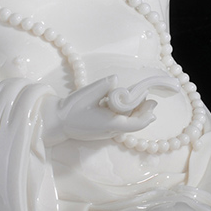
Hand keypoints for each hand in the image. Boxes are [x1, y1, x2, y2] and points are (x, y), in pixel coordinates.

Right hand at [41, 76, 157, 144]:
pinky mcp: (102, 129)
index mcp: (108, 123)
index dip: (145, 116)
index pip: (133, 124)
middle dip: (144, 114)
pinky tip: (130, 107)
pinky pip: (120, 123)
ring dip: (137, 114)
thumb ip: (103, 85)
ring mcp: (106, 131)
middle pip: (133, 124)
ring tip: (147, 103)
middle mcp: (110, 130)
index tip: (152, 106)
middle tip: (153, 102)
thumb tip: (116, 79)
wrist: (57, 122)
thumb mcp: (87, 93)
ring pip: (127, 123)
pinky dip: (127, 115)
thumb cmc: (71, 109)